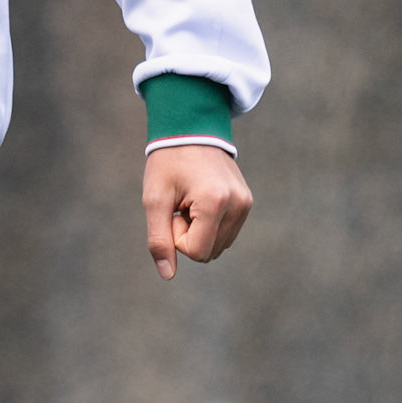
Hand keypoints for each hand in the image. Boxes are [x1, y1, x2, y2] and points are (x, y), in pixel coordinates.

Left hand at [142, 145, 252, 280]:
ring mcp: (245, 204)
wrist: (190, 128)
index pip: (196, 252)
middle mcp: (238, 205)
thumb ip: (159, 239)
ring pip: (218, 245)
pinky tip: (201, 197)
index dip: (176, 235)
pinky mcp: (247, 203)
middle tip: (180, 202)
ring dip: (199, 230)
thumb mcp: (154, 199)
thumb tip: (167, 274)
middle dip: (188, 234)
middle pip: (208, 252)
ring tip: (191, 198)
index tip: (172, 208)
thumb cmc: (167, 162)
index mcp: (215, 203)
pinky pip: (225, 233)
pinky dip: (209, 224)